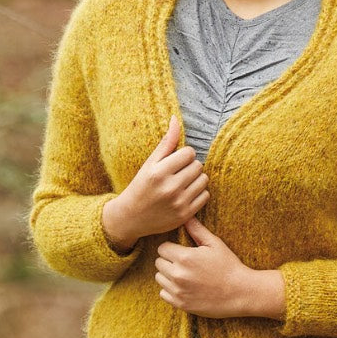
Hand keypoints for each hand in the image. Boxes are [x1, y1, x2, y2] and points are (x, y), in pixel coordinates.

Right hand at [103, 116, 209, 249]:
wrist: (131, 218)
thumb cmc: (140, 186)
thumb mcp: (149, 163)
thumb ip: (166, 142)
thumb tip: (175, 119)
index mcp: (159, 172)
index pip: (189, 153)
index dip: (184, 155)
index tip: (176, 161)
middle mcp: (170, 188)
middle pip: (198, 166)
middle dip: (190, 166)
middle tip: (179, 173)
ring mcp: (179, 203)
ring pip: (204, 180)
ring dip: (196, 179)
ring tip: (183, 182)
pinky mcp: (185, 215)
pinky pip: (205, 196)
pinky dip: (199, 193)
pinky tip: (186, 194)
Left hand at [155, 216, 252, 317]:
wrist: (240, 293)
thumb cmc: (229, 266)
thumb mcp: (215, 244)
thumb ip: (197, 230)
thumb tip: (186, 216)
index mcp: (185, 257)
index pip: (162, 248)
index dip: (171, 248)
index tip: (180, 251)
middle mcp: (178, 274)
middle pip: (159, 263)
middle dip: (168, 261)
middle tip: (183, 263)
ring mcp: (178, 291)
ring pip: (159, 278)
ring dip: (167, 275)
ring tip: (184, 274)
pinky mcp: (180, 304)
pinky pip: (163, 293)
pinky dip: (170, 290)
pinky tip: (183, 287)